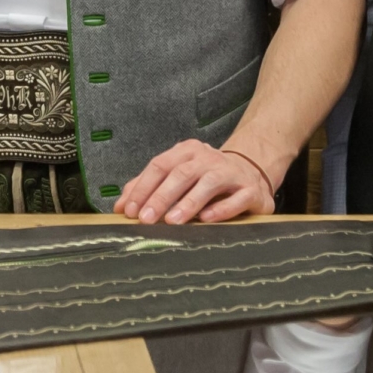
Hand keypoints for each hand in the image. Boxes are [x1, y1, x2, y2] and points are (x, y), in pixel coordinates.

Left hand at [115, 139, 280, 223]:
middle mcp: (208, 158)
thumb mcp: (178, 175)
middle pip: (181, 174)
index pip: (160, 166)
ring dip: (188, 203)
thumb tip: (121, 206)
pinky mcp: (250, 190)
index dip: (143, 187)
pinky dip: (220, 209)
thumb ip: (150, 187)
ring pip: (207, 184)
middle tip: (146, 219)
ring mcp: (231, 172)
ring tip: (172, 221)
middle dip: (161, 197)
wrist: (250, 173)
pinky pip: (236, 199)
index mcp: (187, 152)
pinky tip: (206, 220)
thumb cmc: (207, 177)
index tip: (129, 209)